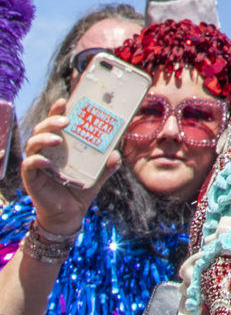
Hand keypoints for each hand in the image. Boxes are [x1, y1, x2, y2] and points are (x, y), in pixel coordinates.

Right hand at [21, 101, 115, 240]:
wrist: (70, 214)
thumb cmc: (80, 188)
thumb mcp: (98, 174)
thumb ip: (108, 164)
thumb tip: (116, 154)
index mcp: (61, 144)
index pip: (56, 121)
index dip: (57, 109)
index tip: (65, 100)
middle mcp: (46, 149)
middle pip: (42, 127)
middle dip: (51, 120)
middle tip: (66, 120)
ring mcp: (37, 162)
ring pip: (32, 142)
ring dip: (44, 137)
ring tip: (58, 139)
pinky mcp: (31, 177)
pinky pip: (29, 164)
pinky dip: (37, 160)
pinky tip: (47, 161)